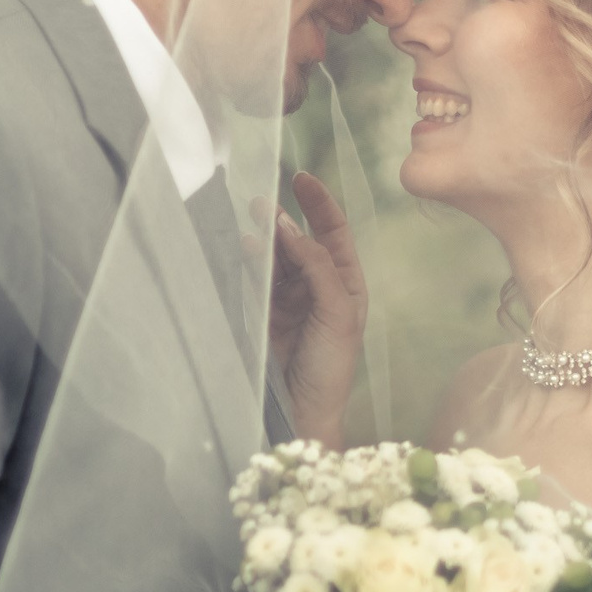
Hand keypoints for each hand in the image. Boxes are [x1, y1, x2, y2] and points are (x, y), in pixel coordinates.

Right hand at [260, 171, 365, 443]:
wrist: (303, 412)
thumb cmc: (331, 367)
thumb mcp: (337, 312)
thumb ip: (317, 268)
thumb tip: (292, 229)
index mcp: (347, 283)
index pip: (333, 232)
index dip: (319, 204)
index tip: (301, 178)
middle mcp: (321, 286)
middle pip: (301, 240)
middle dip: (285, 219)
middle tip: (263, 202)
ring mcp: (291, 299)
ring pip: (277, 257)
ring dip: (265, 239)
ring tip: (251, 221)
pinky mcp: (267, 313)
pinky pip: (258, 279)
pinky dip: (251, 261)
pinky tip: (243, 247)